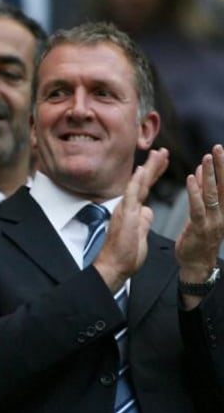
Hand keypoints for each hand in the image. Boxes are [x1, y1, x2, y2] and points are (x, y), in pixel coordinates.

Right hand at [92, 148, 168, 291]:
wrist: (114, 266)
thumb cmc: (125, 255)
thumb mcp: (141, 235)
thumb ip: (144, 221)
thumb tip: (149, 211)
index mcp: (132, 211)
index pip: (144, 188)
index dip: (153, 175)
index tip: (160, 162)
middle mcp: (127, 207)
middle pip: (142, 182)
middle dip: (153, 166)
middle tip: (161, 151)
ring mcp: (125, 210)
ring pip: (138, 184)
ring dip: (148, 168)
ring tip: (157, 154)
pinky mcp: (125, 215)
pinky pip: (131, 195)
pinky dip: (136, 182)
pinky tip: (140, 170)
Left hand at [176, 145, 223, 283]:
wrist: (197, 264)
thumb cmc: (199, 237)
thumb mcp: (205, 213)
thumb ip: (204, 194)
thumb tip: (203, 171)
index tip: (220, 150)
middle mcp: (223, 214)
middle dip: (221, 166)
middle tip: (217, 148)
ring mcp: (213, 221)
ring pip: (213, 195)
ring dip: (209, 176)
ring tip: (206, 159)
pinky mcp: (200, 228)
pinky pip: (198, 207)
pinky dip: (195, 192)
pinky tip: (192, 178)